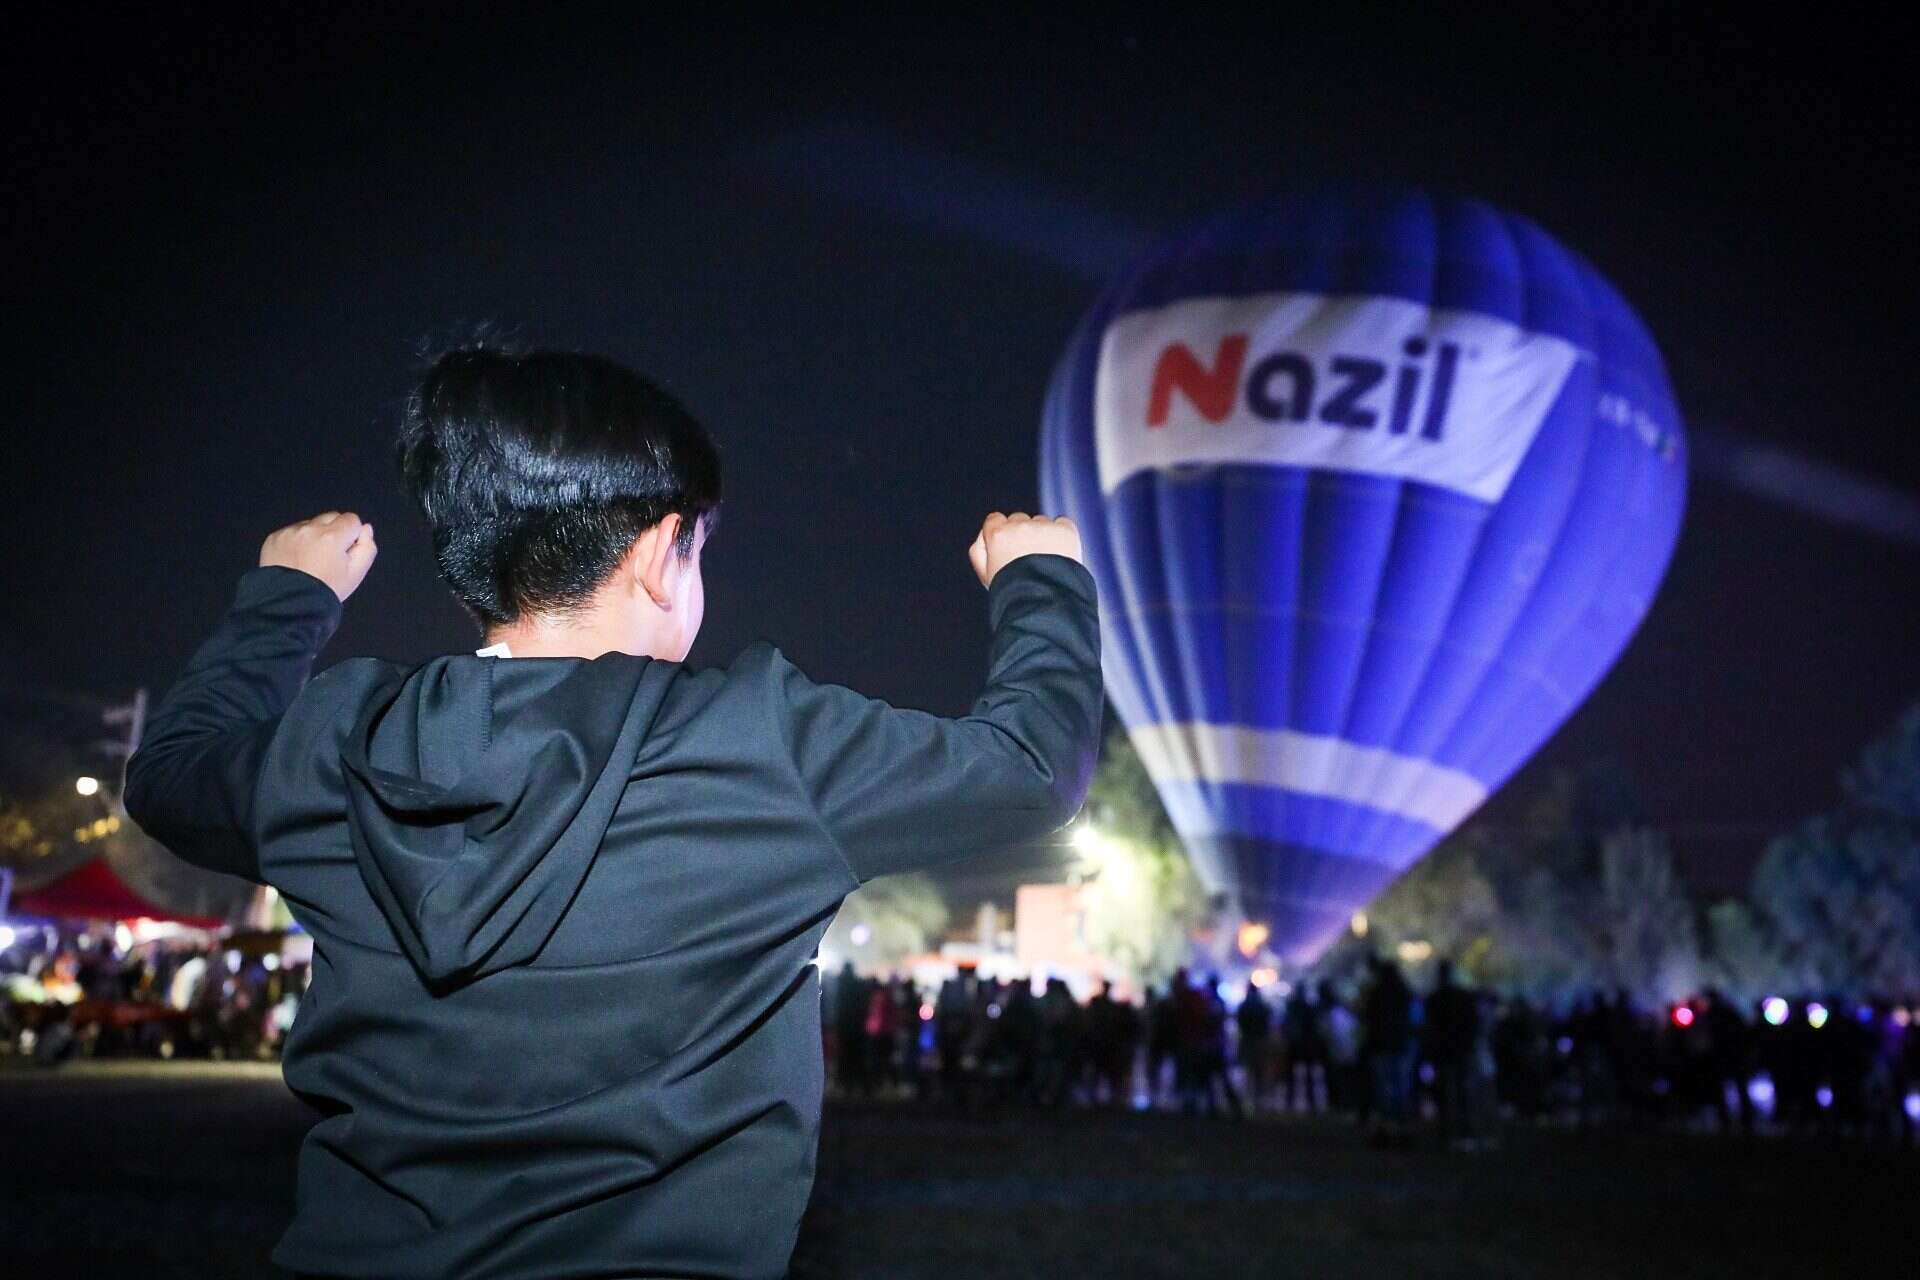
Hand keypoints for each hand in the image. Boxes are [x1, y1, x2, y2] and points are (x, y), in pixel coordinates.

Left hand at [259, 511, 377, 601]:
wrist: (290, 603)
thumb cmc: (328, 589)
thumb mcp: (356, 573)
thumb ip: (367, 547)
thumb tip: (365, 528)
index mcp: (333, 536)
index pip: (352, 519)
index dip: (352, 536)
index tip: (345, 552)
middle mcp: (310, 529)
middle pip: (330, 517)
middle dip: (333, 531)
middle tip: (329, 555)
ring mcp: (290, 532)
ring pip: (310, 523)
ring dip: (314, 535)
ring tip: (310, 559)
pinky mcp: (274, 538)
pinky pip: (291, 531)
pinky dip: (295, 542)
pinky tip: (295, 560)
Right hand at [968, 512, 1082, 588]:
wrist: (1045, 604)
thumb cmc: (1013, 594)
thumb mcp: (987, 576)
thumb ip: (980, 552)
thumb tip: (984, 536)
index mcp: (997, 534)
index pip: (995, 520)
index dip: (1001, 535)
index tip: (1008, 549)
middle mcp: (1019, 526)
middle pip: (1019, 520)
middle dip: (1022, 535)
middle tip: (1028, 559)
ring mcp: (1044, 527)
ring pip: (1041, 523)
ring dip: (1043, 536)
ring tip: (1046, 563)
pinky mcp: (1065, 530)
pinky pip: (1062, 524)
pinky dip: (1062, 536)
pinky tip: (1061, 555)